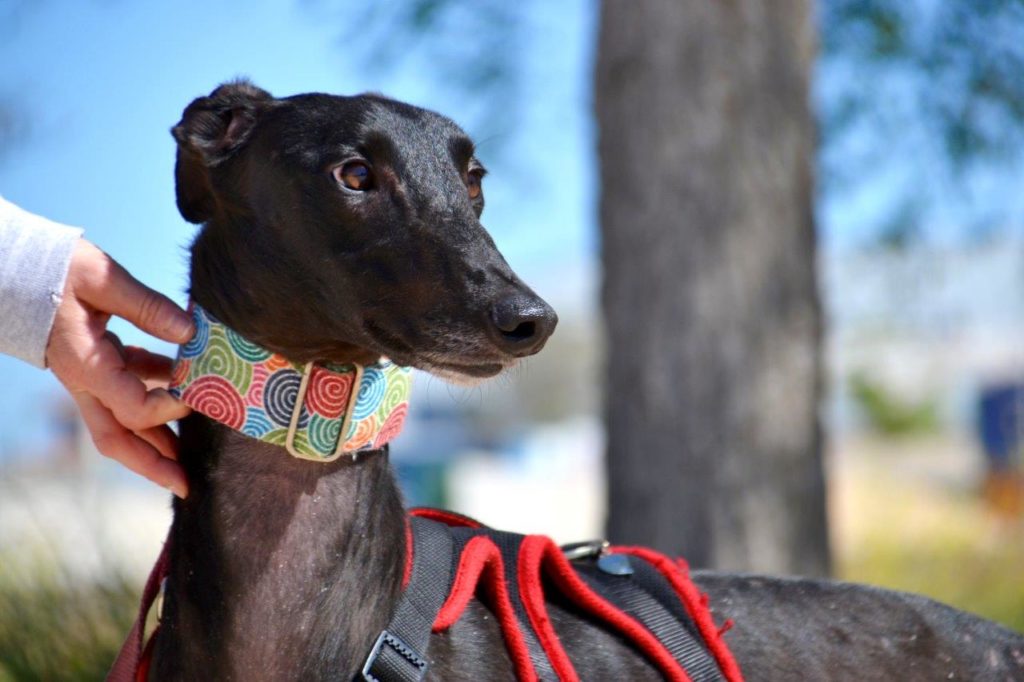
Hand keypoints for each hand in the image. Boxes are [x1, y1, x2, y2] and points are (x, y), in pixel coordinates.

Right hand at [46, 239, 193, 497]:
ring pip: (123, 420)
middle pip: (118, 439)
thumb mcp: (102, 278)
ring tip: (195, 447)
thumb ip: (148, 306)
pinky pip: (126, 389)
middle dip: (152, 465)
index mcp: (88, 367)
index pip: (134, 408)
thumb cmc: (54, 269)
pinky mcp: (93, 363)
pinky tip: (183, 382)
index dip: (169, 408)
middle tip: (187, 487)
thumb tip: (192, 330)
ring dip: (157, 436)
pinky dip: (154, 391)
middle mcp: (86, 382)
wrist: (11, 266)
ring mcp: (88, 377)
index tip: (199, 394)